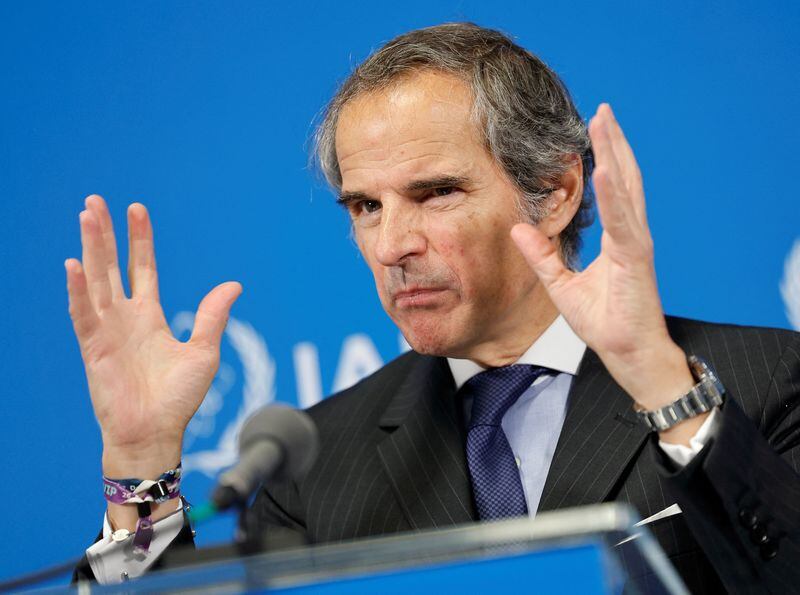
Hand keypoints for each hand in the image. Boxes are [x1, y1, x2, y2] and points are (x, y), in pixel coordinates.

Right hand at [66, 195, 241, 478]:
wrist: (156, 434)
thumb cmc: (177, 399)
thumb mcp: (203, 352)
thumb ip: (213, 316)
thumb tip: (234, 284)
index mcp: (149, 317)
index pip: (142, 268)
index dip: (139, 239)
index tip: (136, 209)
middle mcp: (125, 319)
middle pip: (112, 266)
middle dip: (105, 234)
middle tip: (96, 201)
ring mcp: (106, 331)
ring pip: (95, 280)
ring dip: (90, 248)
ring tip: (86, 215)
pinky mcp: (93, 349)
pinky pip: (84, 314)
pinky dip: (78, 290)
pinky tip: (75, 264)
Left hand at [511, 104, 693, 413]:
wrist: (627, 354)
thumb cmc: (605, 322)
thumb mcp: (562, 285)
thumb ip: (542, 256)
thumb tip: (517, 229)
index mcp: (618, 239)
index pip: (613, 190)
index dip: (606, 158)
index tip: (595, 129)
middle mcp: (630, 234)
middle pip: (624, 179)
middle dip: (614, 143)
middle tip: (604, 110)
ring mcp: (635, 244)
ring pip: (628, 190)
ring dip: (617, 154)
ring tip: (606, 122)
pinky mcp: (636, 259)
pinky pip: (625, 221)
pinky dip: (617, 194)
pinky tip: (607, 169)